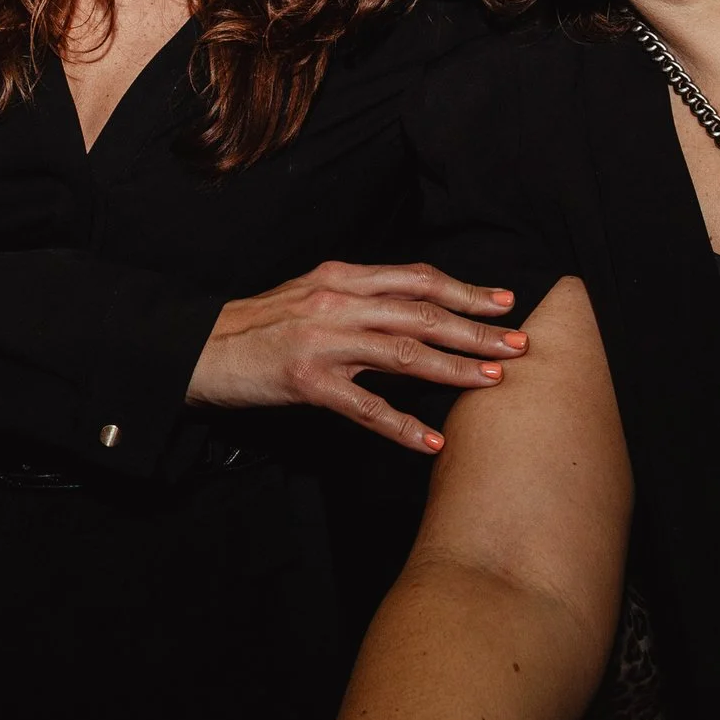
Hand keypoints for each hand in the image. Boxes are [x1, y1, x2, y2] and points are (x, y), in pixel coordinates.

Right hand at [188, 260, 524, 454]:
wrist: (198, 349)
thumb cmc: (260, 326)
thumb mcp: (312, 295)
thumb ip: (360, 297)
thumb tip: (415, 306)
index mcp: (343, 277)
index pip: (417, 278)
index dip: (465, 289)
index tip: (505, 302)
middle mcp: (338, 302)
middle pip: (422, 313)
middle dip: (477, 329)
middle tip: (521, 344)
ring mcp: (323, 341)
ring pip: (404, 353)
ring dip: (454, 369)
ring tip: (494, 382)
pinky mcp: (307, 381)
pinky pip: (364, 407)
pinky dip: (401, 426)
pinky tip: (431, 442)